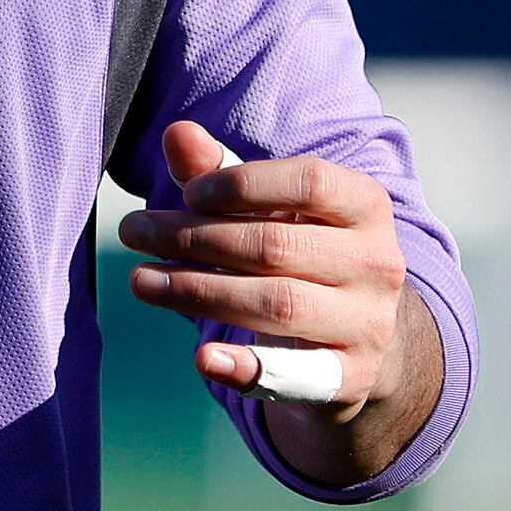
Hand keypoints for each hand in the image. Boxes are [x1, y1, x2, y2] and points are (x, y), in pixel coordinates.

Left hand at [117, 120, 444, 485]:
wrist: (362, 337)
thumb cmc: (302, 254)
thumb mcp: (272, 210)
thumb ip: (224, 173)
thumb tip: (177, 133)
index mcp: (365, 206)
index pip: (309, 183)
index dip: (243, 185)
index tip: (187, 194)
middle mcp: (377, 263)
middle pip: (277, 246)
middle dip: (195, 238)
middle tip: (134, 231)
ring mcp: (368, 323)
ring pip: (278, 305)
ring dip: (199, 293)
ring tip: (141, 280)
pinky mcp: (351, 377)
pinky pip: (299, 376)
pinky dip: (249, 368)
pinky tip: (203, 357)